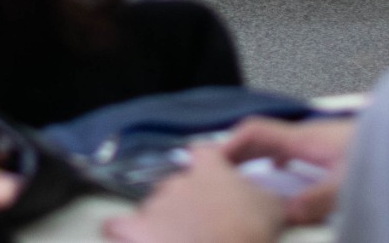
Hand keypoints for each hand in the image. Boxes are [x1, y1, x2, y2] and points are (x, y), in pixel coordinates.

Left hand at [103, 143, 287, 242]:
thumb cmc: (249, 233)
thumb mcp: (272, 208)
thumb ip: (263, 193)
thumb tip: (266, 194)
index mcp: (208, 167)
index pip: (201, 154)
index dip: (205, 168)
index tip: (211, 182)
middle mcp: (177, 180)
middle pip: (175, 185)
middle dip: (185, 204)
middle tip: (201, 226)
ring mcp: (154, 204)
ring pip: (153, 208)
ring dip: (161, 222)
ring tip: (175, 240)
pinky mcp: (135, 229)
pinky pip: (117, 227)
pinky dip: (121, 232)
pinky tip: (128, 237)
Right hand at [214, 117, 352, 226]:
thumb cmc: (376, 153)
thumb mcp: (347, 180)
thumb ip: (316, 198)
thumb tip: (284, 215)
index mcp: (301, 138)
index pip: (254, 131)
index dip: (230, 143)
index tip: (212, 162)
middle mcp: (303, 134)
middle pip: (258, 137)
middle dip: (235, 152)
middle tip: (217, 172)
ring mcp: (314, 138)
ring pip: (273, 143)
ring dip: (253, 156)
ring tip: (239, 175)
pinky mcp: (326, 146)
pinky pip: (289, 149)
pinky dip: (274, 159)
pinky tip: (277, 171)